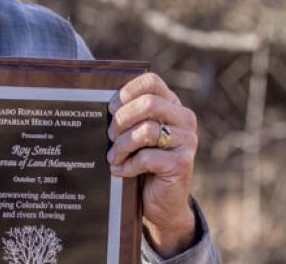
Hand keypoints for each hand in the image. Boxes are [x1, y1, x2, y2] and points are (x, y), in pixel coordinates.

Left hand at [107, 72, 198, 256]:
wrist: (163, 202)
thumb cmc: (145, 164)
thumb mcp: (138, 136)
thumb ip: (130, 118)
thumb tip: (98, 104)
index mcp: (173, 106)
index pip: (152, 82)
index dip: (127, 91)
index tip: (111, 108)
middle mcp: (184, 119)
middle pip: (149, 103)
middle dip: (121, 120)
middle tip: (109, 136)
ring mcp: (187, 141)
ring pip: (146, 131)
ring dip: (122, 146)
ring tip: (113, 157)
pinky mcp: (182, 163)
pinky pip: (147, 157)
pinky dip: (128, 165)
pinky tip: (120, 171)